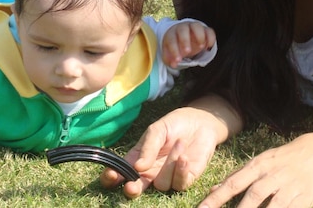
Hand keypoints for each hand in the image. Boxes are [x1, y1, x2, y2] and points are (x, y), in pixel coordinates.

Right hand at [100, 106, 220, 197]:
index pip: (121, 171)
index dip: (112, 176)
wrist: (201, 122)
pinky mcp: (185, 180)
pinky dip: (181, 170)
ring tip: (179, 142)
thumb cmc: (175, 124)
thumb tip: (137, 167)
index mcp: (138, 158)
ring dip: (169, 164)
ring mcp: (167, 177)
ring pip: (161, 184)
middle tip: (131, 187)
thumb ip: (148, 147)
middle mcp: (150, 172)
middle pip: (137, 188)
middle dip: (132, 189)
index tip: (111, 176)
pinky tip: (184, 156)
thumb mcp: (158, 130)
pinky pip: (179, 184)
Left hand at [161, 21, 215, 66]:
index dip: (174, 50)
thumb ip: (170, 59)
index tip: (178, 60)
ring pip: (196, 26)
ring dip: (199, 36)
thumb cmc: (176, 45)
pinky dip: (210, 38)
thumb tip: (174, 64)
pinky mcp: (205, 30)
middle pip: (183, 29)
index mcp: (172, 33)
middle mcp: (183, 28)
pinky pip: (209, 31)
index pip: (171, 40)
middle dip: (185, 40)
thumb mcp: (170, 53)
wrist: (183, 36)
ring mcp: (194, 27)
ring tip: (201, 47)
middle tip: (188, 52)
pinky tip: (208, 47)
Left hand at [198, 132, 312, 207]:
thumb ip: (236, 176)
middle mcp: (272, 176)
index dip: (217, 197)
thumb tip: (212, 190)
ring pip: (271, 206)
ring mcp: (288, 188)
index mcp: (257, 166)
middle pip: (252, 196)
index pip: (233, 183)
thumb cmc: (280, 159)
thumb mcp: (258, 162)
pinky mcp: (303, 199)